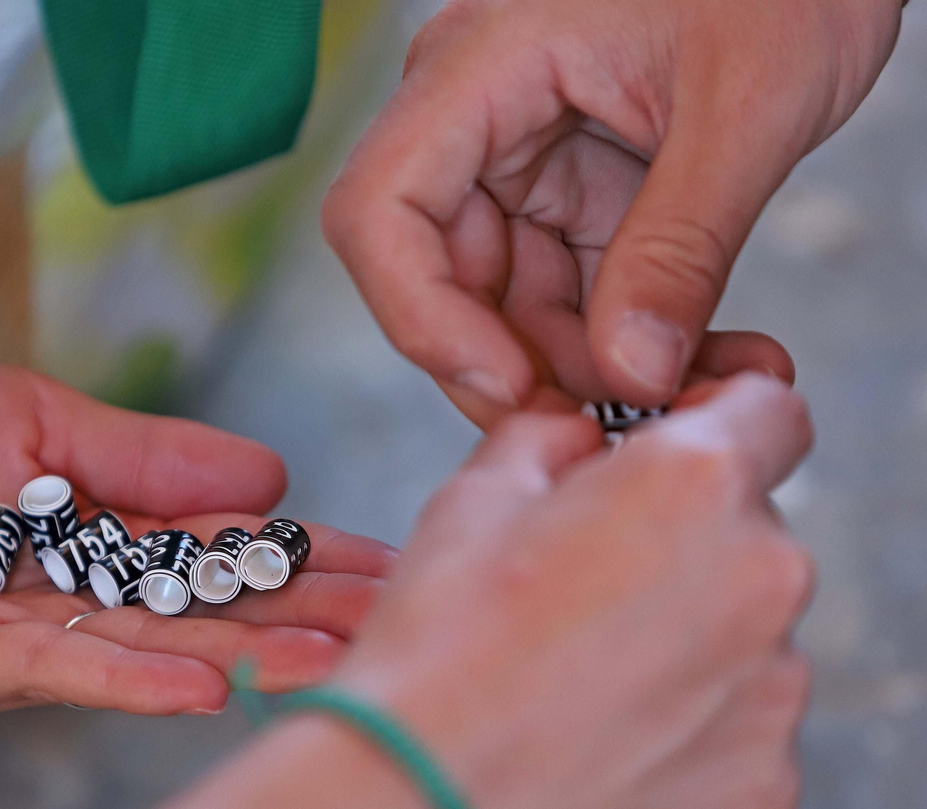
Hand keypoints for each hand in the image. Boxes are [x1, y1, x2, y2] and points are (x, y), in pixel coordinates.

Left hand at [0, 345, 396, 714]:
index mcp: (90, 540)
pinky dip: (130, 678)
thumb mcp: (32, 417)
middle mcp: (65, 603)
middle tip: (401, 625)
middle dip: (298, 622)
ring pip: (143, 655)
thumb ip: (143, 455)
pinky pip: (51, 670)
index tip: (394, 561)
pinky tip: (207, 684)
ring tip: (335, 658)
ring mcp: (11, 641)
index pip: (217, 556)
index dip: (302, 560)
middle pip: (198, 618)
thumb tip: (271, 471)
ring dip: (242, 658)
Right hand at [40, 374, 814, 808]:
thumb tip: (581, 439)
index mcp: (693, 483)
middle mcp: (764, 573)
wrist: (424, 808)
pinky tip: (599, 733)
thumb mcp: (469, 498)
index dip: (717, 423)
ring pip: (744, 630)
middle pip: (748, 528)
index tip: (672, 453)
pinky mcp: (767, 777)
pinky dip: (685, 723)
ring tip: (579, 674)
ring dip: (684, 634)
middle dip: (680, 542)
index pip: (770, 409)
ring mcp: (774, 686)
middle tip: (584, 585)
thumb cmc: (436, 650)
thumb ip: (550, 439)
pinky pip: (739, 723)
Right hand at [323, 0, 899, 425]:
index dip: (423, 318)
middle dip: (530, 364)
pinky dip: (634, 334)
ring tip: (705, 388)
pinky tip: (708, 360)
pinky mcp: (574, 184)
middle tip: (629, 420)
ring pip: (512, 301)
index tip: (510, 388)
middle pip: (444, 278)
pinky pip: (574, 286)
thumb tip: (630, 376)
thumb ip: (681, 247)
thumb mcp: (748, 105)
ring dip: (598, 364)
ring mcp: (522, 154)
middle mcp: (476, 117)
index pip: (381, 213)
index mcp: (477, 69)